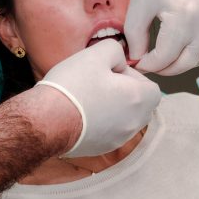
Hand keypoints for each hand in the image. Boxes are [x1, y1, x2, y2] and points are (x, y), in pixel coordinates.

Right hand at [35, 39, 160, 157]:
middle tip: (99, 81)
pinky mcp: (101, 148)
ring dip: (112, 106)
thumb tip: (119, 60)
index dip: (133, 75)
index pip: (152, 87)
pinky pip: (109, 130)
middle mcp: (133, 123)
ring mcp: (118, 139)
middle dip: (124, 91)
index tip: (112, 70)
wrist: (46, 121)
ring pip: (124, 118)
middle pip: (140, 104)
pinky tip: (80, 111)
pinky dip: (101, 120)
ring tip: (88, 96)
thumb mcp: (96, 53)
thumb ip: (116, 49)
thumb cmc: (72, 87)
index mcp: (138, 100)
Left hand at [124, 0, 198, 74]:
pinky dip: (197, 51)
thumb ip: (135, 35)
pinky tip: (181, 47)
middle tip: (149, 65)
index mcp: (182, 18)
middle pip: (185, 62)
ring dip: (183, 63)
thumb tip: (137, 56)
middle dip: (164, 68)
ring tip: (165, 59)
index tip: (137, 63)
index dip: (148, 64)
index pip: (165, 57)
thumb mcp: (140, 3)